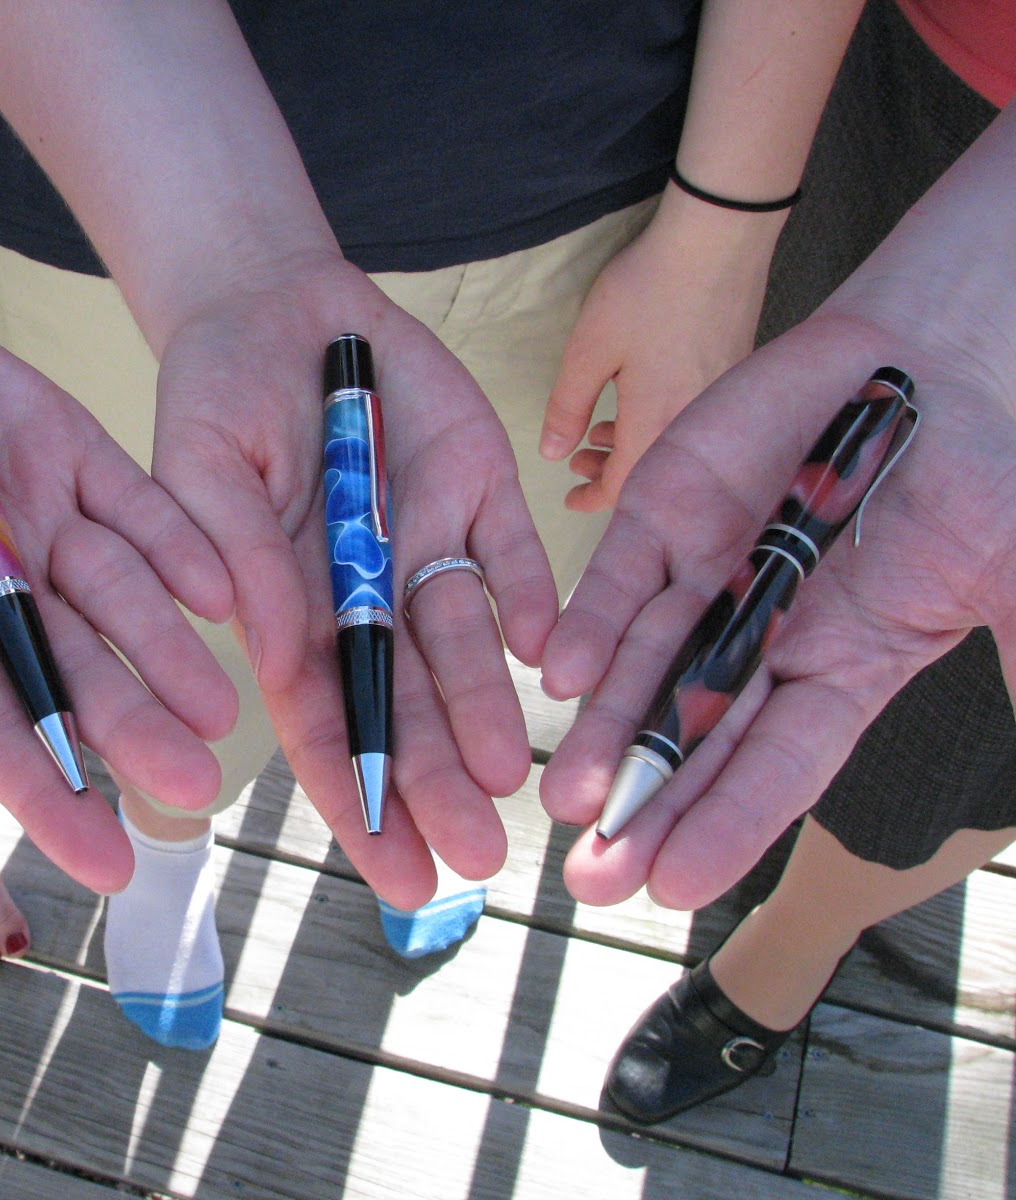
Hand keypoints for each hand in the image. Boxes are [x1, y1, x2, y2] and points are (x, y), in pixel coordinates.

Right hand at [0, 279, 237, 893]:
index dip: (48, 792)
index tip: (106, 863)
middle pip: (76, 671)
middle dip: (132, 730)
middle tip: (195, 790)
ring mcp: (38, 516)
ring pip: (119, 595)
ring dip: (167, 649)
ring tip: (221, 708)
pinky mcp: (68, 449)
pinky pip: (135, 501)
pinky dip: (176, 541)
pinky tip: (220, 591)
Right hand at [152, 252, 559, 907]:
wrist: (273, 303)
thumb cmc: (213, 395)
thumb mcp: (201, 471)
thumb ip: (239, 555)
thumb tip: (280, 650)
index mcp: (287, 609)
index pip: (323, 721)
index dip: (355, 800)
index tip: (391, 877)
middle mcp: (364, 595)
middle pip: (403, 704)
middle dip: (434, 783)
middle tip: (473, 862)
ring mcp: (425, 543)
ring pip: (462, 645)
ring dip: (485, 710)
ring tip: (513, 783)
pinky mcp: (480, 487)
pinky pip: (509, 552)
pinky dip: (529, 598)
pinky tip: (553, 657)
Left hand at [537, 311, 1015, 907]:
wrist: (944, 351)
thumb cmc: (999, 471)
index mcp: (843, 667)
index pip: (777, 766)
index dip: (729, 826)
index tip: (676, 890)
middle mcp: (763, 635)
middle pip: (695, 736)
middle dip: (646, 806)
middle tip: (591, 880)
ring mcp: (710, 572)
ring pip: (645, 666)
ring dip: (606, 729)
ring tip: (567, 798)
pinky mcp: (667, 509)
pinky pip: (624, 575)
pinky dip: (593, 622)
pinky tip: (557, 675)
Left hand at [539, 199, 777, 511]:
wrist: (718, 238)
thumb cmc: (647, 293)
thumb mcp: (588, 351)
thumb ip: (567, 407)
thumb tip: (552, 453)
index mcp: (656, 425)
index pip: (625, 488)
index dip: (593, 500)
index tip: (570, 499)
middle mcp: (696, 422)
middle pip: (652, 470)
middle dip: (610, 473)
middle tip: (579, 460)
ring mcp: (721, 396)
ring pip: (673, 441)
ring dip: (634, 444)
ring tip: (602, 428)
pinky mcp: (736, 368)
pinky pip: (694, 416)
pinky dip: (661, 420)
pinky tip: (642, 396)